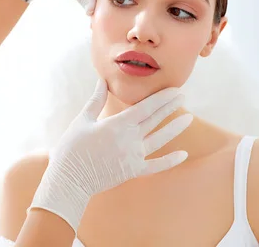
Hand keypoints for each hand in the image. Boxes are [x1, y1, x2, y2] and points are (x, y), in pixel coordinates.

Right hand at [29, 79, 192, 231]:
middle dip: (170, 107)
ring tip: (189, 119)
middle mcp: (130, 139)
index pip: (146, 107)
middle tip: (183, 96)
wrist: (69, 179)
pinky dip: (170, 161)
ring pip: (159, 139)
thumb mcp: (83, 119)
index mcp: (118, 124)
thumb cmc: (72, 147)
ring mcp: (133, 156)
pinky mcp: (133, 171)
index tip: (174, 90)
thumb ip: (96, 99)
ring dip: (174, 128)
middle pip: (155, 120)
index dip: (162, 98)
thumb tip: (102, 80)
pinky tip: (184, 155)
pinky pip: (155, 166)